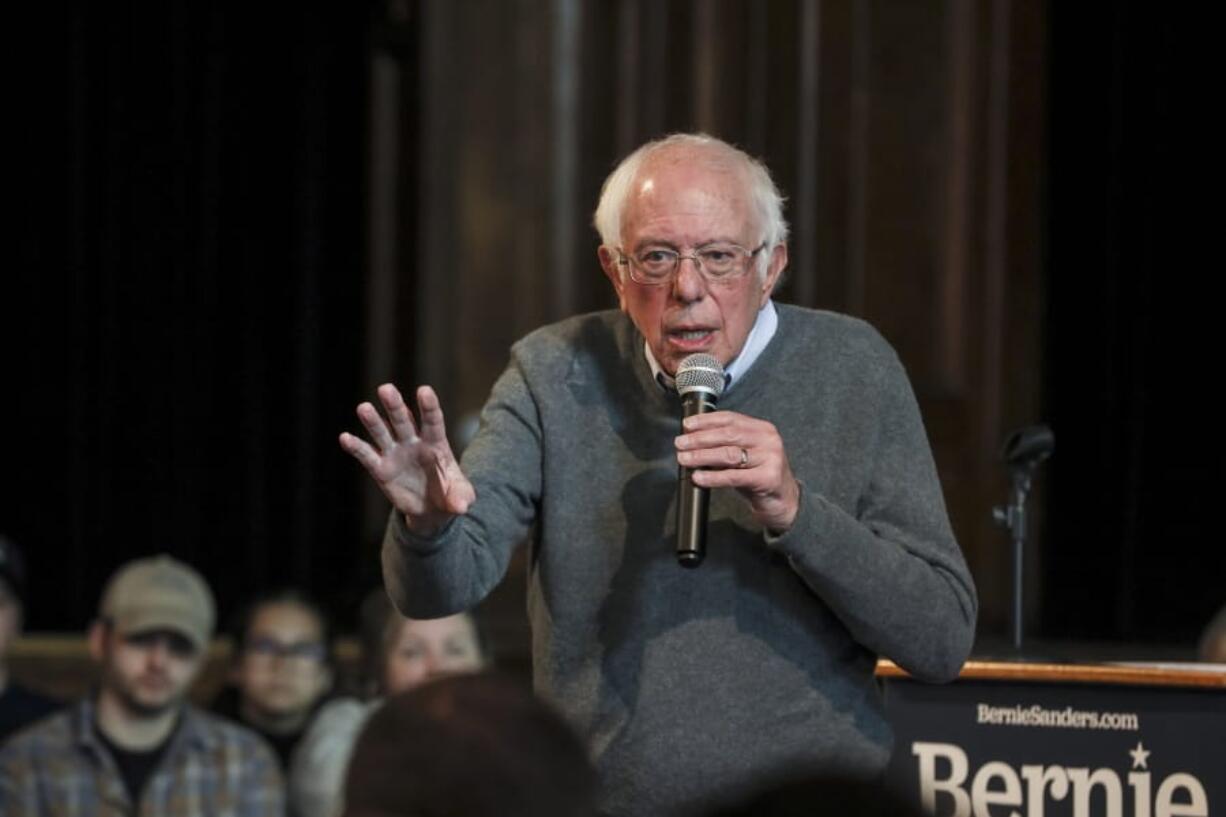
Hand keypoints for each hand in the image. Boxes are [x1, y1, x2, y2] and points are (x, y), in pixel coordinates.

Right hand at [339, 384, 475, 535]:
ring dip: (373, 421)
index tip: (424, 390)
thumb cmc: (450, 495)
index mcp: (436, 443)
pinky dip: (356, 447)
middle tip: (385, 389)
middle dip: (394, 405)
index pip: (432, 421)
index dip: (428, 406)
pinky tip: (345, 438)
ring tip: (363, 408)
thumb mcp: (461, 497)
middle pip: (403, 420)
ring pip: (382, 432)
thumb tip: (461, 507)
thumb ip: (462, 497)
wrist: (431, 509)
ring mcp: (395, 453)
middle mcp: (413, 443)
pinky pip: (367, 456)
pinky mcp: (381, 469)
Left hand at [675, 410, 799, 533]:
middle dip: (699, 439)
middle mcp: (768, 440)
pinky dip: (713, 477)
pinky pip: (733, 476)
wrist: (784, 502)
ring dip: (702, 456)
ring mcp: (770, 458)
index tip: (687, 425)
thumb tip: (692, 438)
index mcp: (762, 428)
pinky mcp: (767, 478)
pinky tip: (699, 477)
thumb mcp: (746, 454)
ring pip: (729, 454)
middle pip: (728, 435)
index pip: (730, 419)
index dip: (706, 421)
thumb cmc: (759, 475)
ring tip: (685, 459)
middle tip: (680, 444)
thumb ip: (726, 443)